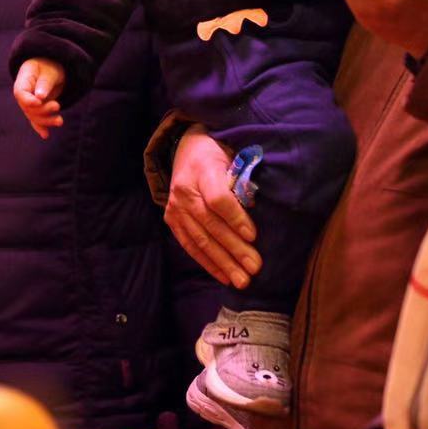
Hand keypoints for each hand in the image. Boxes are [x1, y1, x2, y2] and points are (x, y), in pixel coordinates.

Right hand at [13, 58, 65, 138]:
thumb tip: (40, 96)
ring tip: (60, 121)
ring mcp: (28, 102)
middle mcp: (23, 93)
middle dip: (42, 110)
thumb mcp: (50, 71)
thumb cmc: (50, 66)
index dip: (28, 100)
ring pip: (33, 116)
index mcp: (23, 79)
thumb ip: (45, 83)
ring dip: (45, 121)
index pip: (20, 93)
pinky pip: (36, 119)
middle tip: (57, 106)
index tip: (39, 101)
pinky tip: (45, 135)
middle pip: (27, 107)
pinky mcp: (35, 109)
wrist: (51, 67)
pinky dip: (41, 127)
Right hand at [163, 125, 260, 289]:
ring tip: (242, 280)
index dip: (236, 219)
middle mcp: (184, 191)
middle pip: (211, 225)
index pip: (218, 199)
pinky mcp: (172, 220)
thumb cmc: (218, 153)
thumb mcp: (233, 156)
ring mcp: (175, 207)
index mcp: (202, 170)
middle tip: (255, 267)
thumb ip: (242, 180)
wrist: (185, 148)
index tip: (254, 236)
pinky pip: (190, 245)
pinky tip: (224, 276)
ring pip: (201, 240)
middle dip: (234, 250)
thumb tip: (256, 210)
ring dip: (223, 263)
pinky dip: (208, 263)